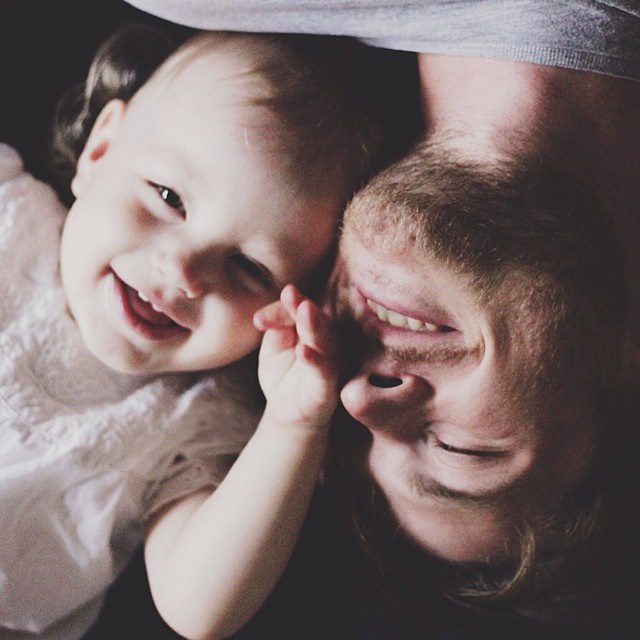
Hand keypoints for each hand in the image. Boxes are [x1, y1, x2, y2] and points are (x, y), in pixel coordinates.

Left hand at [253, 285, 337, 430]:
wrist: (287, 413)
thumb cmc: (283, 375)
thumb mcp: (272, 348)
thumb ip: (275, 330)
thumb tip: (269, 318)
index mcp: (313, 327)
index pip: (300, 308)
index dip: (283, 307)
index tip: (258, 321)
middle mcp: (328, 341)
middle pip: (317, 318)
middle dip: (302, 305)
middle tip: (290, 294)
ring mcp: (331, 363)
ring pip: (326, 341)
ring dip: (314, 326)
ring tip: (304, 311)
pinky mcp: (329, 387)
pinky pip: (325, 371)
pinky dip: (315, 360)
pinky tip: (303, 351)